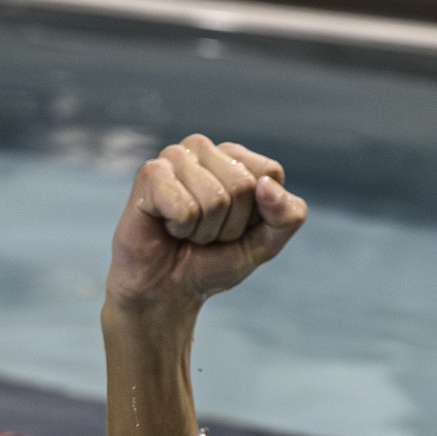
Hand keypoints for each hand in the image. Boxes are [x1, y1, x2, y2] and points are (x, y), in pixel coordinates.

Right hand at [105, 135, 306, 311]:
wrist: (167, 288)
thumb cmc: (213, 261)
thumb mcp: (264, 245)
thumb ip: (286, 218)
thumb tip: (267, 186)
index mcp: (234, 157)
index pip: (269, 173)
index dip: (258, 214)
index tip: (236, 226)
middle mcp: (204, 148)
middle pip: (243, 185)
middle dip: (230, 226)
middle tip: (207, 234)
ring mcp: (175, 156)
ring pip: (215, 198)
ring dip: (204, 230)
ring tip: (187, 232)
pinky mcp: (150, 173)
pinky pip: (186, 208)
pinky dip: (182, 229)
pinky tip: (169, 227)